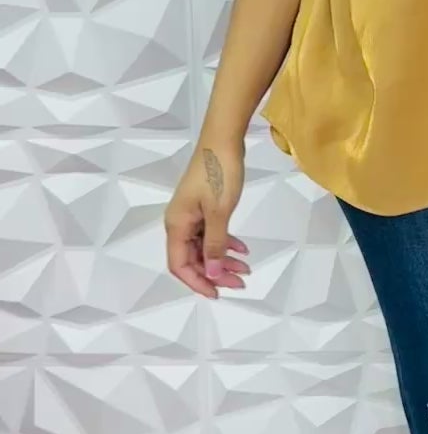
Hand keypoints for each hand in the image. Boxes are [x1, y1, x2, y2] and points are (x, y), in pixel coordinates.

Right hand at [165, 139, 249, 299]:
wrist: (223, 139)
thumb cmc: (219, 173)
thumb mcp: (219, 212)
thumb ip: (215, 245)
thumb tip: (213, 274)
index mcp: (176, 225)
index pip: (179, 265)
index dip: (197, 282)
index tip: (218, 294)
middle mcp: (179, 222)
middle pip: (192, 258)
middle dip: (215, 273)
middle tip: (240, 282)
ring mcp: (191, 214)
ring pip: (204, 247)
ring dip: (223, 259)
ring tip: (245, 268)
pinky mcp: (203, 206)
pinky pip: (211, 233)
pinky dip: (225, 242)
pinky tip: (242, 249)